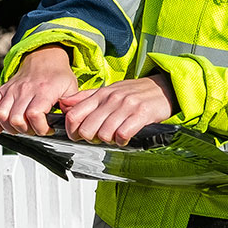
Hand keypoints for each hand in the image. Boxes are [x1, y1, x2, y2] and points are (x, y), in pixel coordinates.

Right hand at [0, 45, 78, 134]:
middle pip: (16, 119)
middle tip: (34, 129)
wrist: (45, 57)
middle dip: (26, 131)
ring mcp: (11, 89)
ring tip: (20, 127)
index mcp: (43, 90)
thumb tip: (70, 122)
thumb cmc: (58, 76)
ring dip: (10, 127)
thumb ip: (72, 106)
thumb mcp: (72, 89)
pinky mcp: (2, 89)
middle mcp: (25, 90)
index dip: (41, 128)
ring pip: (1, 115)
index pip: (35, 114)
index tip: (48, 129)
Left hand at [58, 73, 176, 145]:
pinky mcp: (141, 114)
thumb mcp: (107, 90)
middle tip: (98, 139)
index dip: (71, 130)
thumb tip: (64, 104)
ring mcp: (126, 106)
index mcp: (100, 94)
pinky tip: (125, 138)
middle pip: (87, 128)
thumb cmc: (134, 92)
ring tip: (113, 137)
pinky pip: (123, 134)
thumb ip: (85, 98)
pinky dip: (122, 141)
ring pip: (104, 133)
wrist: (163, 86)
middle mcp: (111, 99)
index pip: (74, 114)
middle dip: (90, 139)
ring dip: (107, 141)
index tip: (76, 136)